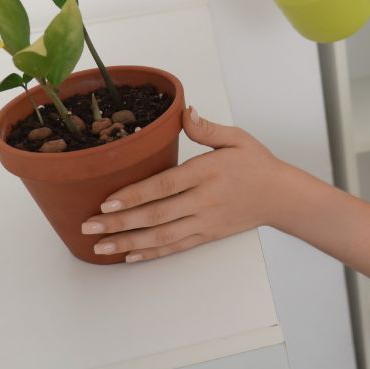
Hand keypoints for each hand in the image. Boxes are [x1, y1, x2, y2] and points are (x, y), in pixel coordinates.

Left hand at [80, 106, 287, 262]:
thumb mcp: (237, 138)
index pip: (164, 185)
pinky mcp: (207, 234)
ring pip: (161, 236)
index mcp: (206, 172)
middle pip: (156, 215)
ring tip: (100, 247)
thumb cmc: (257, 164)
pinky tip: (129, 256)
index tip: (107, 202)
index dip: (134, 195)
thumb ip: (207, 128)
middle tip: (88, 227)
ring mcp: (204, 221)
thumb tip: (185, 112)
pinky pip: (176, 247)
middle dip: (119, 223)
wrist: (281, 196)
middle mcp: (203, 200)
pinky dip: (151, 253)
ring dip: (128, 243)